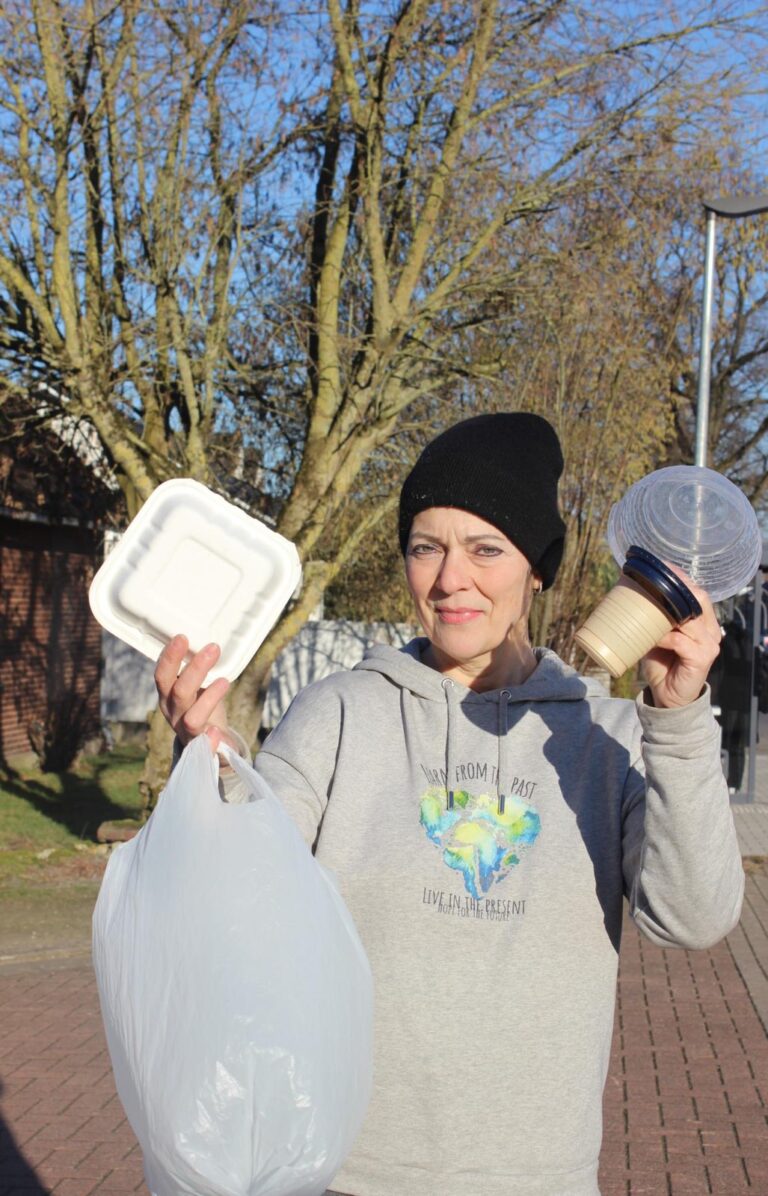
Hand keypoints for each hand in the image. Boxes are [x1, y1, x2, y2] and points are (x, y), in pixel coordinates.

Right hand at [154, 634, 230, 751]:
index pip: (163, 675)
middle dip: (195, 669)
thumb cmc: (203, 707)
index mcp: (168, 695)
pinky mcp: (200, 748)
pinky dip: (208, 740)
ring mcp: (185, 732)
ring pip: (192, 717)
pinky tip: (216, 732)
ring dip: (209, 698)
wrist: (209, 745)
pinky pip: (202, 746)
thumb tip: (212, 641)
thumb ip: (199, 670)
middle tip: (213, 648)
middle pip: (178, 691)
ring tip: (224, 681)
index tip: (182, 637)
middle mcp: (173, 712)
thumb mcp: (197, 687)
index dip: (170, 657)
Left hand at [640, 571, 721, 708]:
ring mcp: (709, 645)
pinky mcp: (701, 659)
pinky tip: (655, 636)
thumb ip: (653, 617)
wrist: (668, 697)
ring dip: (668, 613)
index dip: (681, 579)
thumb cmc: (662, 663)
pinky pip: (682, 641)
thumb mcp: (656, 635)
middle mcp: (711, 630)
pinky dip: (666, 636)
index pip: (698, 592)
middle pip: (699, 599)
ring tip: (649, 607)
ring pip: (691, 618)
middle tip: (654, 582)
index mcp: (704, 621)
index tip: (661, 567)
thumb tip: (628, 591)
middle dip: (677, 588)